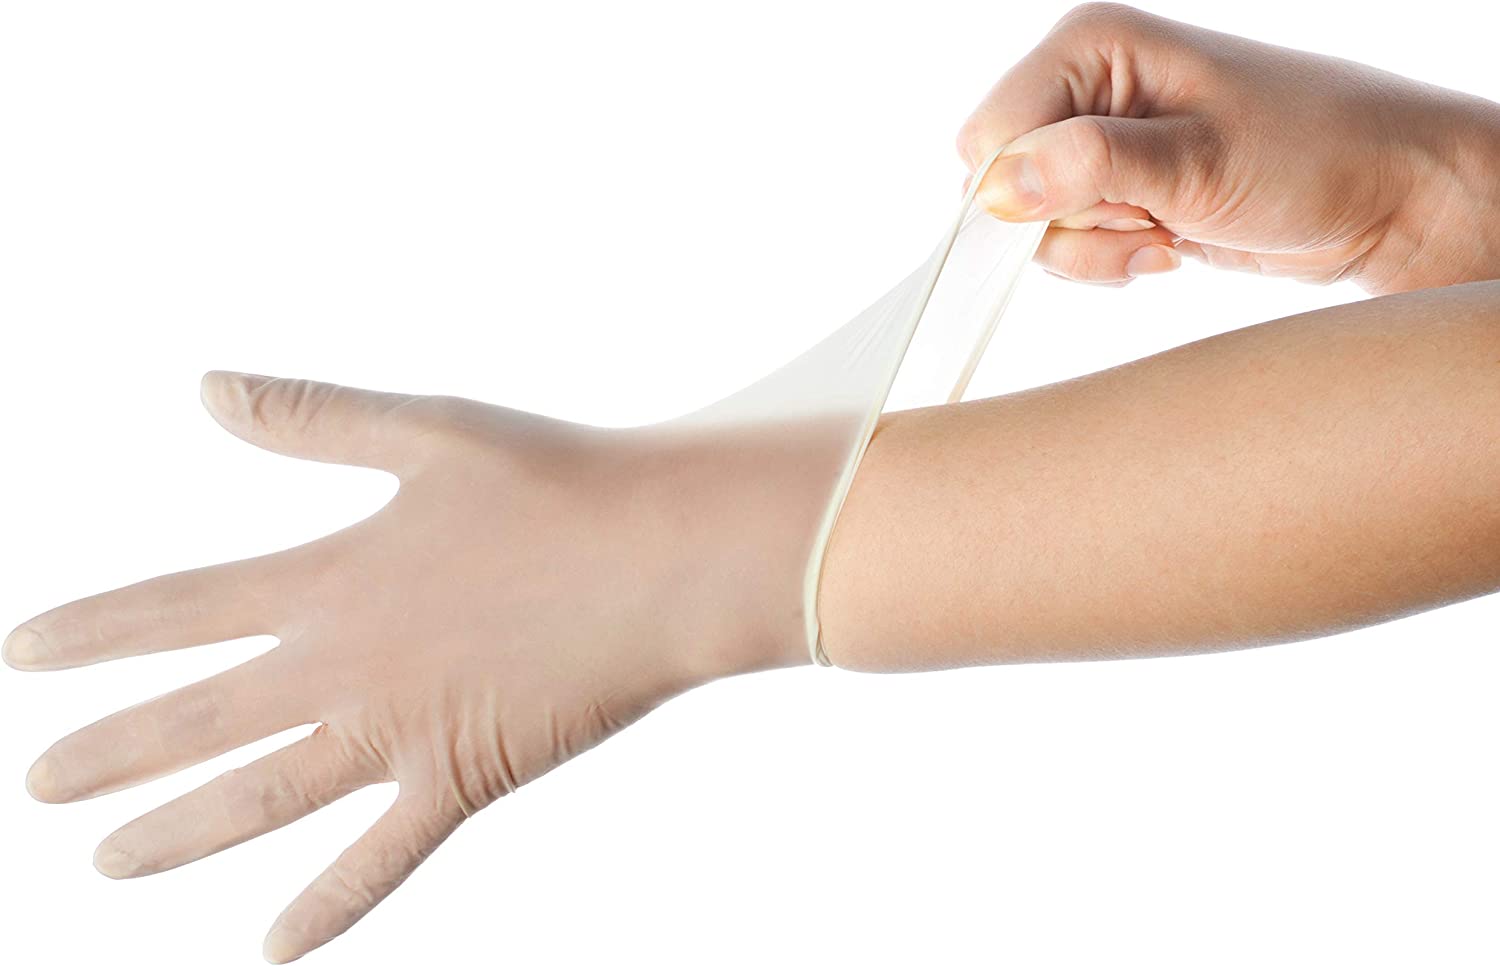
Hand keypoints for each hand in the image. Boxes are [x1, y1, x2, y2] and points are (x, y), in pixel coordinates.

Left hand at [5, 372, 812, 961]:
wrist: (664, 557)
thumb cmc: (560, 485)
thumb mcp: (428, 433)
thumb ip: (312, 419)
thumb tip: (207, 387)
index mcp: (335, 577)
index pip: (181, 609)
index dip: (95, 631)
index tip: (23, 653)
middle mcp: (347, 663)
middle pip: (200, 718)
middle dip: (111, 752)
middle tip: (39, 783)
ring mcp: (399, 728)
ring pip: (262, 796)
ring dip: (179, 832)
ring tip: (107, 863)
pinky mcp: (462, 776)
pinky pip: (379, 856)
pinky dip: (326, 904)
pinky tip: (272, 948)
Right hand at [957, 3, 1499, 291]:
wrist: (1383, 197)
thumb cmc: (1312, 154)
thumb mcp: (1199, 162)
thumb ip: (1089, 168)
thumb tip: (995, 188)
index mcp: (1090, 47)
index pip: (988, 133)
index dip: (1025, 189)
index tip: (1107, 205)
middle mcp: (1084, 87)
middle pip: (999, 183)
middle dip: (1065, 223)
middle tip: (1147, 217)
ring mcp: (1096, 141)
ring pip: (1030, 224)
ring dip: (1094, 248)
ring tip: (1167, 230)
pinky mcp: (1113, 188)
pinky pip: (1066, 244)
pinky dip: (1108, 260)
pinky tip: (1168, 244)